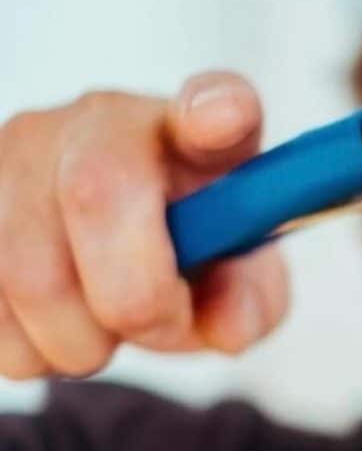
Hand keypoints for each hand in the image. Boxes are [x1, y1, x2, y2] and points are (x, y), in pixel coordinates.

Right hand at [0, 70, 287, 378]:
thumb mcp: (244, 287)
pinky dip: (26, 348)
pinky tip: (55, 329)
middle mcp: (98, 120)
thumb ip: (250, 304)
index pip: (215, 102)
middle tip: (154, 325)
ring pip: (25, 270)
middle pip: (93, 197)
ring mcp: (15, 150)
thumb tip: (225, 325)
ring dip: (76, 341)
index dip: (219, 111)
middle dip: (133, 304)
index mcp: (190, 135)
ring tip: (103, 333)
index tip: (225, 122)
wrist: (122, 260)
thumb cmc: (192, 262)